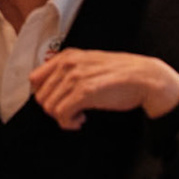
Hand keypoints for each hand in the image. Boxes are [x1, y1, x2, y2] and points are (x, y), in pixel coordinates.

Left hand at [26, 49, 178, 129]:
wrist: (144, 78)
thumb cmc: (121, 74)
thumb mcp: (90, 63)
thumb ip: (70, 70)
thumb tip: (52, 89)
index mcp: (67, 56)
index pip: (34, 79)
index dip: (44, 94)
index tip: (58, 101)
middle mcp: (68, 65)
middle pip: (40, 96)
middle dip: (53, 109)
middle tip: (71, 112)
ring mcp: (75, 78)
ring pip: (49, 107)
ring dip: (62, 117)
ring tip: (78, 116)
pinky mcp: (84, 93)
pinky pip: (62, 114)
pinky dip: (68, 123)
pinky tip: (81, 120)